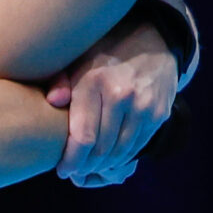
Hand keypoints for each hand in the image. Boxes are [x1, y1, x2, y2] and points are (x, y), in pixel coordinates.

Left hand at [47, 20, 179, 187]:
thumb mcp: (77, 60)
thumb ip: (61, 81)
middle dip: (85, 167)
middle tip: (75, 172)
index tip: (62, 170)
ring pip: (120, 152)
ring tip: (90, 168)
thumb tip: (53, 101)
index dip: (72, 160)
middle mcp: (121, 95)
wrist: (152, 40)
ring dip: (104, 166)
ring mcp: (144, 106)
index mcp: (94, 81)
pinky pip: (137, 146)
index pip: (83, 136)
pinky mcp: (159, 113)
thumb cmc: (104, 53)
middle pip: (101, 149)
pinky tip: (110, 159)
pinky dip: (122, 158)